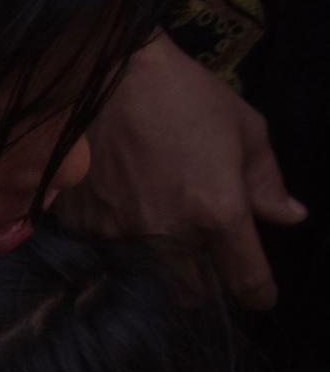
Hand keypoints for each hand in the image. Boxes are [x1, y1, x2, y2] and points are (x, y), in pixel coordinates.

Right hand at [59, 33, 305, 307]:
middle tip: (207, 263)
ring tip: (161, 233)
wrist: (108, 74)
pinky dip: (118, 240)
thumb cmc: (185, 95)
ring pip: (147, 277)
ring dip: (160, 267)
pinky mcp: (82, 226)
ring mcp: (119, 234)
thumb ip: (266, 182)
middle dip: (206, 285)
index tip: (261, 297)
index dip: (259, 294)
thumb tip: (288, 217)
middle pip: (192, 294)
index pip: (246, 279)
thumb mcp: (245, 130)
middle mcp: (168, 233)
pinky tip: (122, 208)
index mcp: (217, 211)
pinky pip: (106, 250)